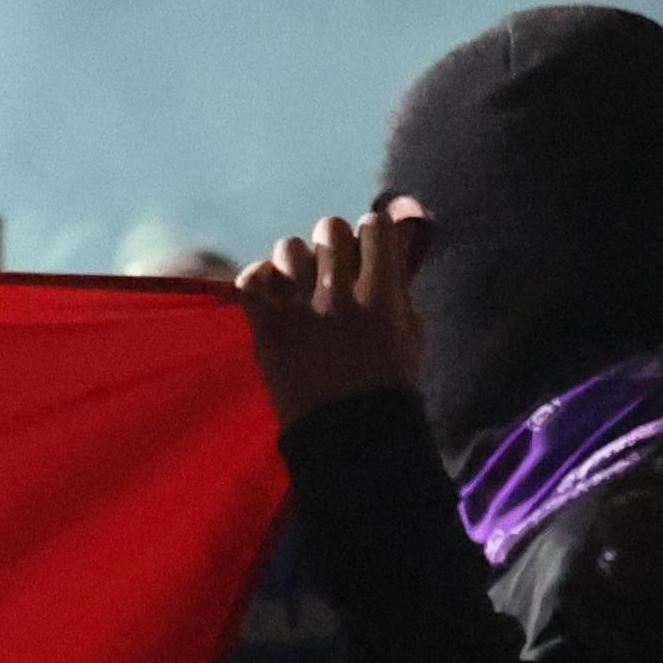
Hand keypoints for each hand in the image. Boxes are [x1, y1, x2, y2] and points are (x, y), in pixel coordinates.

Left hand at [231, 201, 423, 420]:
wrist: (348, 438)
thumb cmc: (387, 384)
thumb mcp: (410, 329)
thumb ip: (401, 278)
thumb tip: (402, 226)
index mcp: (383, 295)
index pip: (374, 225)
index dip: (370, 234)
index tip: (367, 253)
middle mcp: (340, 295)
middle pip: (330, 228)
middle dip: (333, 246)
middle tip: (333, 272)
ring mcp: (299, 310)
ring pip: (289, 247)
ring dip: (296, 263)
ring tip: (300, 289)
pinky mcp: (266, 329)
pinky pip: (251, 279)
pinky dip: (259, 281)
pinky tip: (272, 298)